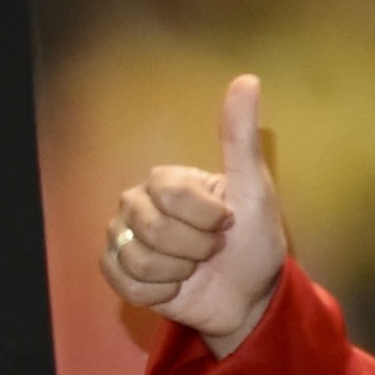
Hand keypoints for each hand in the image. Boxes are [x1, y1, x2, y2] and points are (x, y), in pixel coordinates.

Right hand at [104, 71, 288, 348]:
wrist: (250, 295)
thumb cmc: (253, 241)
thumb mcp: (255, 189)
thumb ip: (241, 138)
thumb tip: (247, 79)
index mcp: (166, 180)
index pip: (170, 192)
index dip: (207, 216)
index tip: (228, 223)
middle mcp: (137, 204)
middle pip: (152, 227)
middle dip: (196, 247)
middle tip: (212, 250)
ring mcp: (123, 238)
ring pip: (139, 259)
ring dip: (180, 272)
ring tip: (195, 268)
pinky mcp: (119, 273)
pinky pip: (127, 283)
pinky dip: (161, 292)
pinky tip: (177, 286)